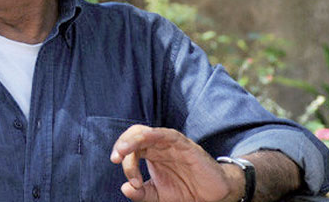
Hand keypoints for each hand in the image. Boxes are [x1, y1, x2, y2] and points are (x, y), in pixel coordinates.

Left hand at [110, 125, 242, 201]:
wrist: (213, 196)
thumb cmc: (185, 192)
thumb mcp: (158, 196)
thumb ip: (141, 193)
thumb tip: (124, 188)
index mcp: (150, 154)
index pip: (130, 150)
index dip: (126, 164)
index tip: (133, 183)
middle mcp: (157, 146)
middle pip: (134, 136)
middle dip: (121, 145)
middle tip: (115, 158)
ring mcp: (169, 143)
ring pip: (145, 132)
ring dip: (132, 139)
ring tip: (122, 152)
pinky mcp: (183, 144)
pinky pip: (166, 134)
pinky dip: (153, 135)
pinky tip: (145, 141)